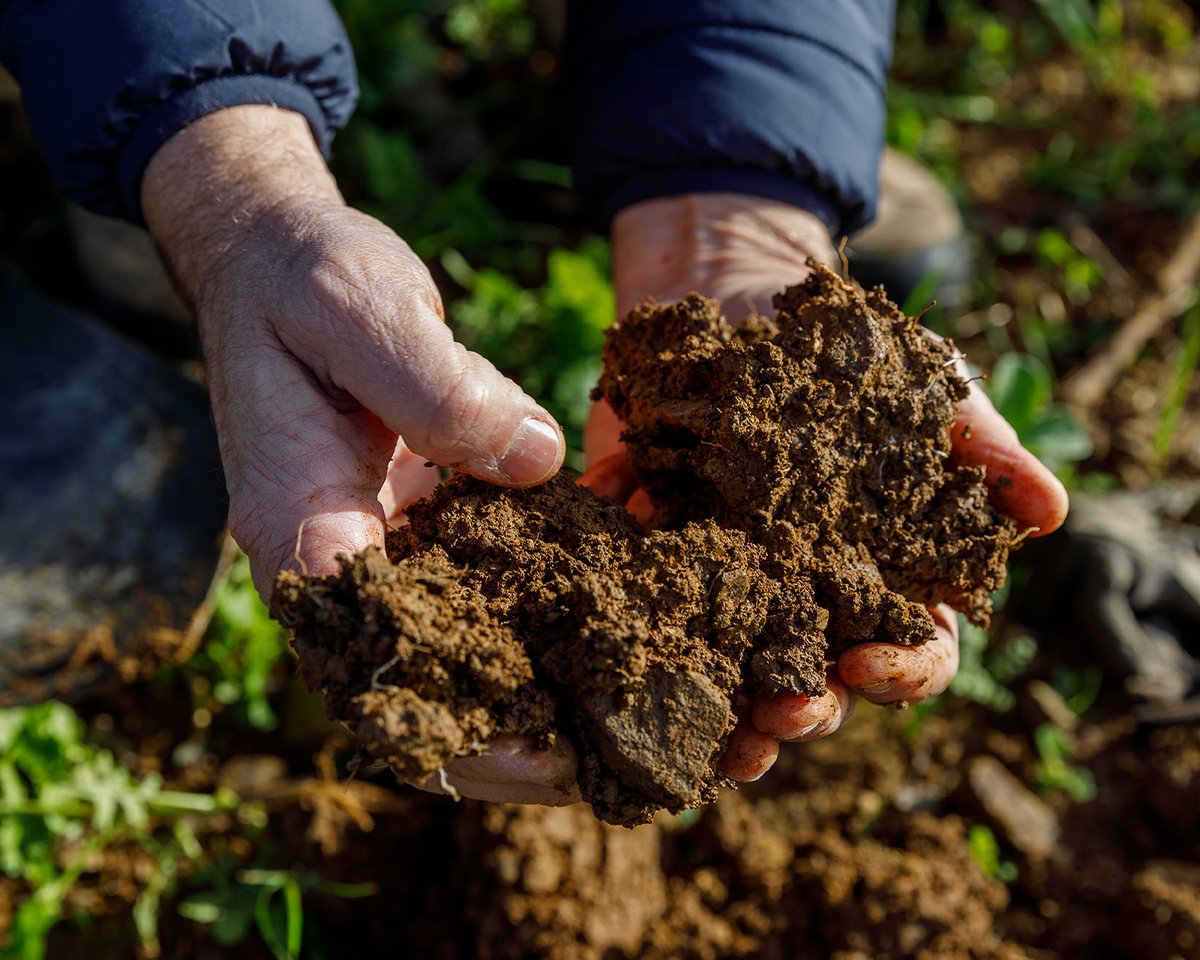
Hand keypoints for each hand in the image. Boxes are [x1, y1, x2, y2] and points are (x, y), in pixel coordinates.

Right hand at [142, 105, 568, 802]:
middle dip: (497, 741)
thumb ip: (436, 388)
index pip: (367, 653)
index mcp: (296, 520)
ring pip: (439, 658)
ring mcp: (370, 547)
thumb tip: (537, 463)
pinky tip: (595, 638)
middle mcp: (331, 557)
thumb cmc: (306, 281)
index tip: (539, 747)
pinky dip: (521, 628)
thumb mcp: (361, 311)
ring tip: (611, 732)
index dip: (448, 718)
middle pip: (406, 688)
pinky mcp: (408, 525)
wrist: (278, 261)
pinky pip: (462, 597)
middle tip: (596, 767)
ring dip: (516, 702)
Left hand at [587, 192, 1069, 782]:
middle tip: (777, 716)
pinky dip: (634, 602)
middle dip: (802, 709)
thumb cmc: (849, 353)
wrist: (737, 297)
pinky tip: (618, 594)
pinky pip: (647, 597)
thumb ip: (983, 448)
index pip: (913, 650)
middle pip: (819, 682)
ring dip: (719, 708)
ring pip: (731, 672)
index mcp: (887, 575)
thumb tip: (1051, 511)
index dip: (901, 670)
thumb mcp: (923, 388)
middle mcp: (810, 597)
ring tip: (700, 725)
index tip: (870, 665)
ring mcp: (731, 581)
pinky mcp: (661, 552)